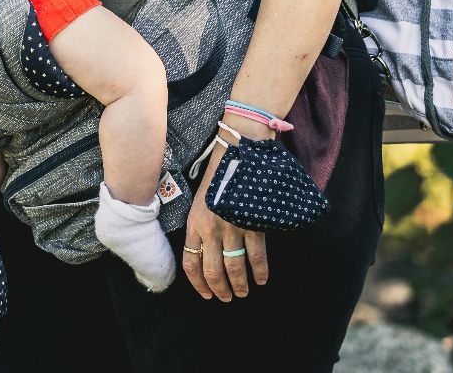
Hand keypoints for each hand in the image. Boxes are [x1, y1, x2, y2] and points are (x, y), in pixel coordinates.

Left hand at [180, 133, 269, 300]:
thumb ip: (199, 224)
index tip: (206, 294)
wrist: (237, 153)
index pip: (191, 263)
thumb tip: (202, 248)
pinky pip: (257, 256)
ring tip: (244, 293)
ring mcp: (232, 228)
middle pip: (212, 271)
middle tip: (227, 298)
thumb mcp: (199, 200)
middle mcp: (211, 230)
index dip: (198, 284)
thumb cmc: (217, 175)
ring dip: (240, 285)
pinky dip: (260, 272)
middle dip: (220, 290)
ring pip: (235, 268)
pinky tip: (262, 279)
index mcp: (195, 224)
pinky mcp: (252, 224)